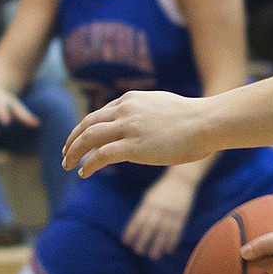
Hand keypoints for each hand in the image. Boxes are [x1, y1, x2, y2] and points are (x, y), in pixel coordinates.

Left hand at [62, 90, 210, 176]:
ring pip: (88, 138)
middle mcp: (125, 111)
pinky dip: (89, 164)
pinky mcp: (132, 147)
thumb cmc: (195, 118)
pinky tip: (84, 173)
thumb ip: (149, 114)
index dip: (86, 128)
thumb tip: (149, 125)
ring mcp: (128, 128)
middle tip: (65, 153)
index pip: (100, 114)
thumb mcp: (165, 107)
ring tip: (69, 165)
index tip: (81, 140)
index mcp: (132, 100)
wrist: (207, 122)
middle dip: (72, 139)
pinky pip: (101, 156)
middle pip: (87, 124)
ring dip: (74, 152)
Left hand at [122, 171, 196, 258]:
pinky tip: (169, 250)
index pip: (138, 219)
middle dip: (144, 240)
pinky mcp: (182, 214)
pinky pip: (177, 230)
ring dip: (159, 244)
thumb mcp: (150, 196)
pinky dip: (173, 241)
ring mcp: (172, 211)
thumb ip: (143, 210)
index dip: (131, 231)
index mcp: (149, 202)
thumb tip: (135, 227)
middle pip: (150, 226)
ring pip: (164, 231)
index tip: (126, 242)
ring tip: (154, 255)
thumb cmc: (163, 189)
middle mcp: (160, 207)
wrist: (182, 179)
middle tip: (139, 252)